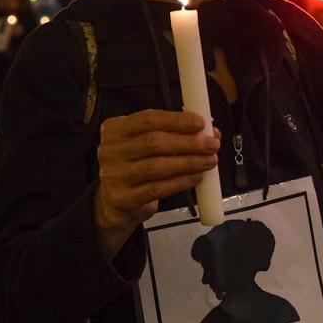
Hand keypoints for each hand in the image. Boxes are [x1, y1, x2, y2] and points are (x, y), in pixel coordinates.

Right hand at [94, 109, 219, 258]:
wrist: (113, 202)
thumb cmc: (135, 165)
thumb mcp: (145, 144)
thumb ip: (173, 134)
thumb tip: (212, 132)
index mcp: (115, 129)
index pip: (148, 119)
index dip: (176, 120)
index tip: (201, 124)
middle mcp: (110, 150)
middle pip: (154, 142)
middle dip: (188, 142)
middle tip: (212, 145)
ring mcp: (114, 175)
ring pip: (157, 166)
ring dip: (189, 162)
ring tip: (210, 161)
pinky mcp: (123, 198)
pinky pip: (158, 188)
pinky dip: (181, 181)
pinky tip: (197, 177)